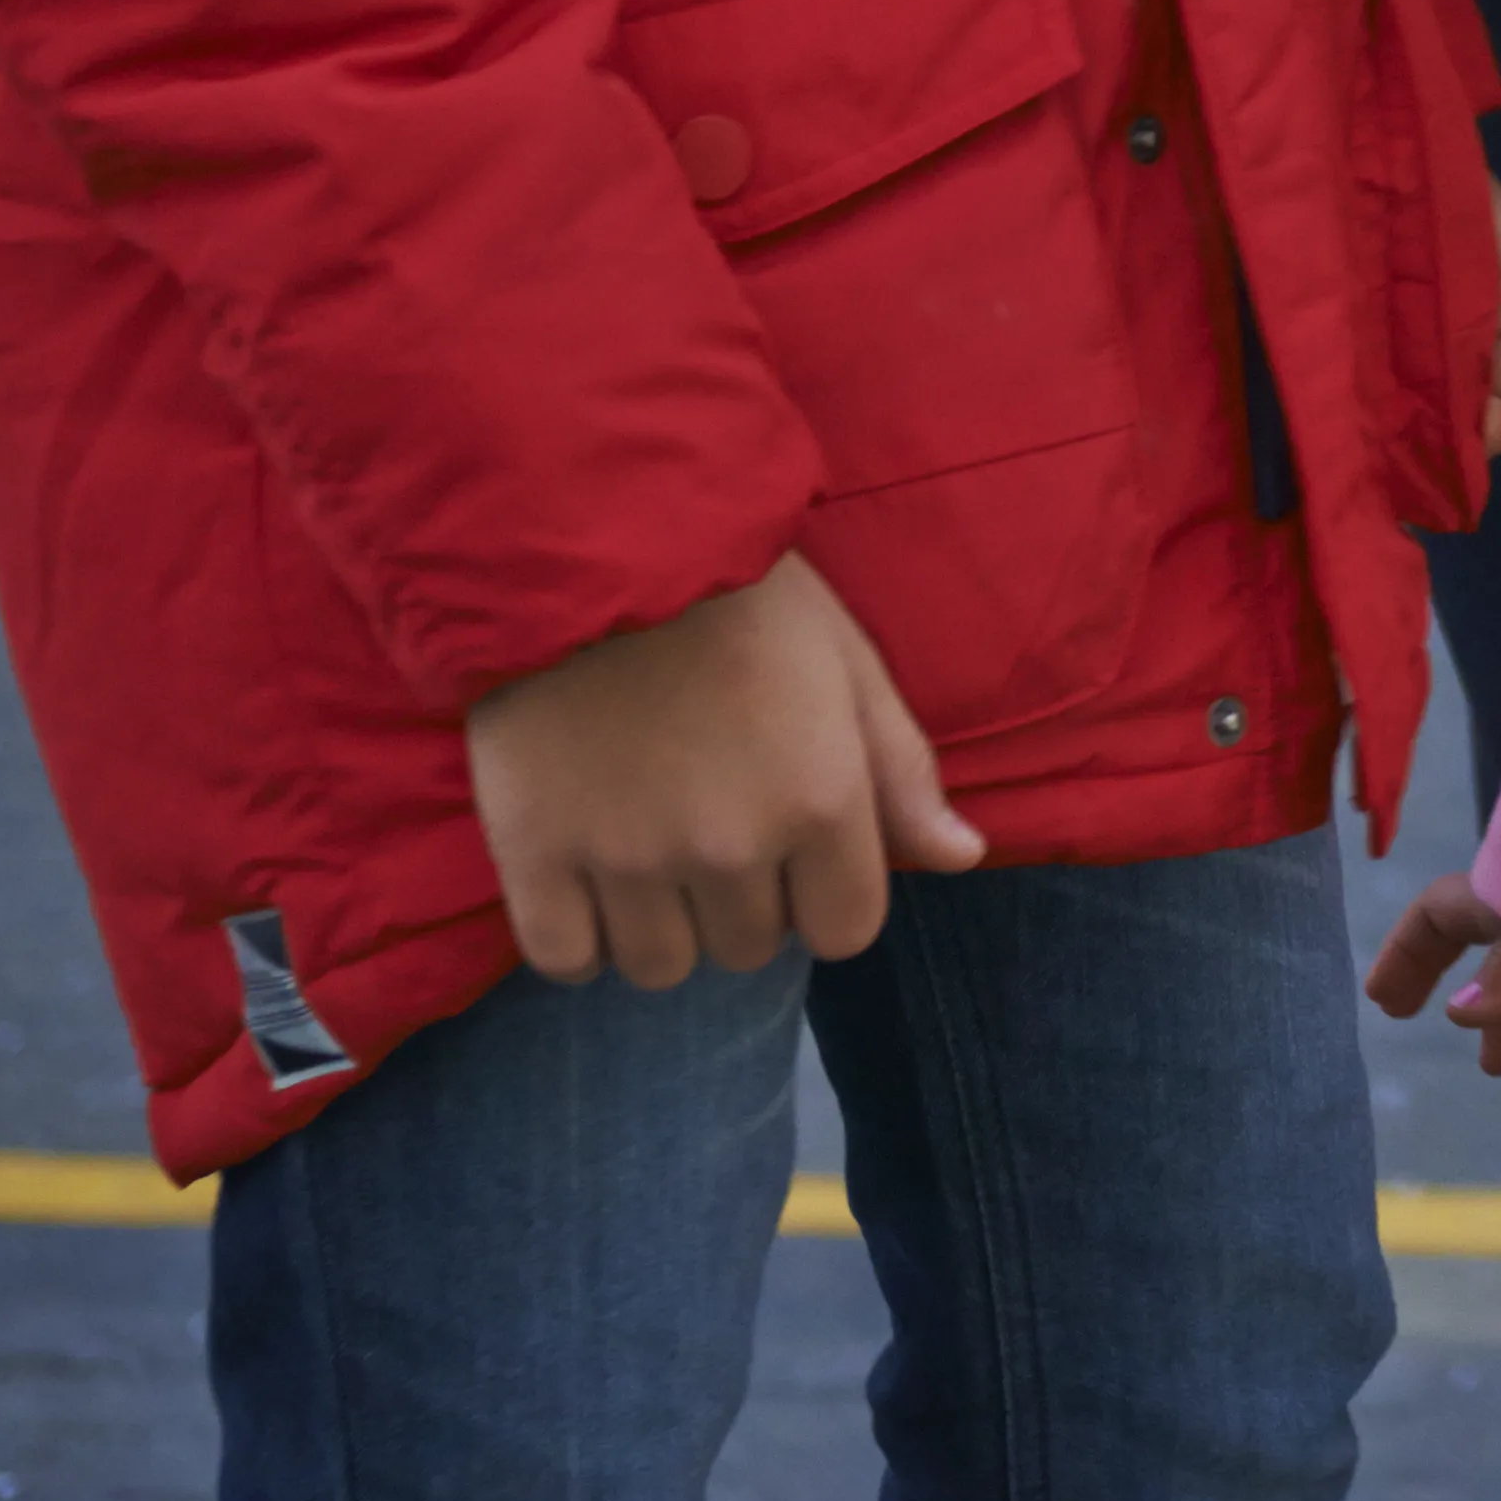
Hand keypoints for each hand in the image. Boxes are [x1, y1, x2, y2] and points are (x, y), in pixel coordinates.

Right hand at [463, 550, 988, 989]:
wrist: (591, 534)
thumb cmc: (735, 588)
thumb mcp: (845, 660)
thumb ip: (901, 769)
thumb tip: (963, 856)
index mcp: (821, 800)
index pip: (846, 931)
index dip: (824, 895)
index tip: (793, 847)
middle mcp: (732, 847)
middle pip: (751, 948)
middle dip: (742, 900)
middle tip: (709, 819)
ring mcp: (629, 859)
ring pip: (662, 966)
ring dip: (661, 924)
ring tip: (645, 846)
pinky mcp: (536, 857)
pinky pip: (568, 960)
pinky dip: (578, 938)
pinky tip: (584, 879)